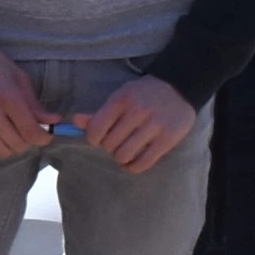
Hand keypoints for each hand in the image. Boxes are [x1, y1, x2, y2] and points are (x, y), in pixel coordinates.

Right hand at [0, 25, 49, 159]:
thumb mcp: (19, 78)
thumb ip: (35, 105)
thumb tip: (54, 121)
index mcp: (7, 98)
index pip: (31, 132)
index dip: (44, 138)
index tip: (47, 135)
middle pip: (18, 145)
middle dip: (29, 140)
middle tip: (29, 129)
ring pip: (2, 150)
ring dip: (12, 142)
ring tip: (12, 127)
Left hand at [75, 74, 196, 173]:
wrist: (180, 87)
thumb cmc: (144, 94)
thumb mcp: (121, 96)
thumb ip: (99, 112)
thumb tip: (74, 122)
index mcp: (122, 99)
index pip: (96, 129)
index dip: (93, 139)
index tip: (99, 139)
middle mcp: (137, 111)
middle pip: (109, 145)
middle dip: (110, 147)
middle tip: (118, 141)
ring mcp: (154, 125)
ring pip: (124, 155)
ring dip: (122, 157)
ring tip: (127, 150)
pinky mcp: (168, 139)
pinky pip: (143, 163)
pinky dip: (134, 166)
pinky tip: (135, 159)